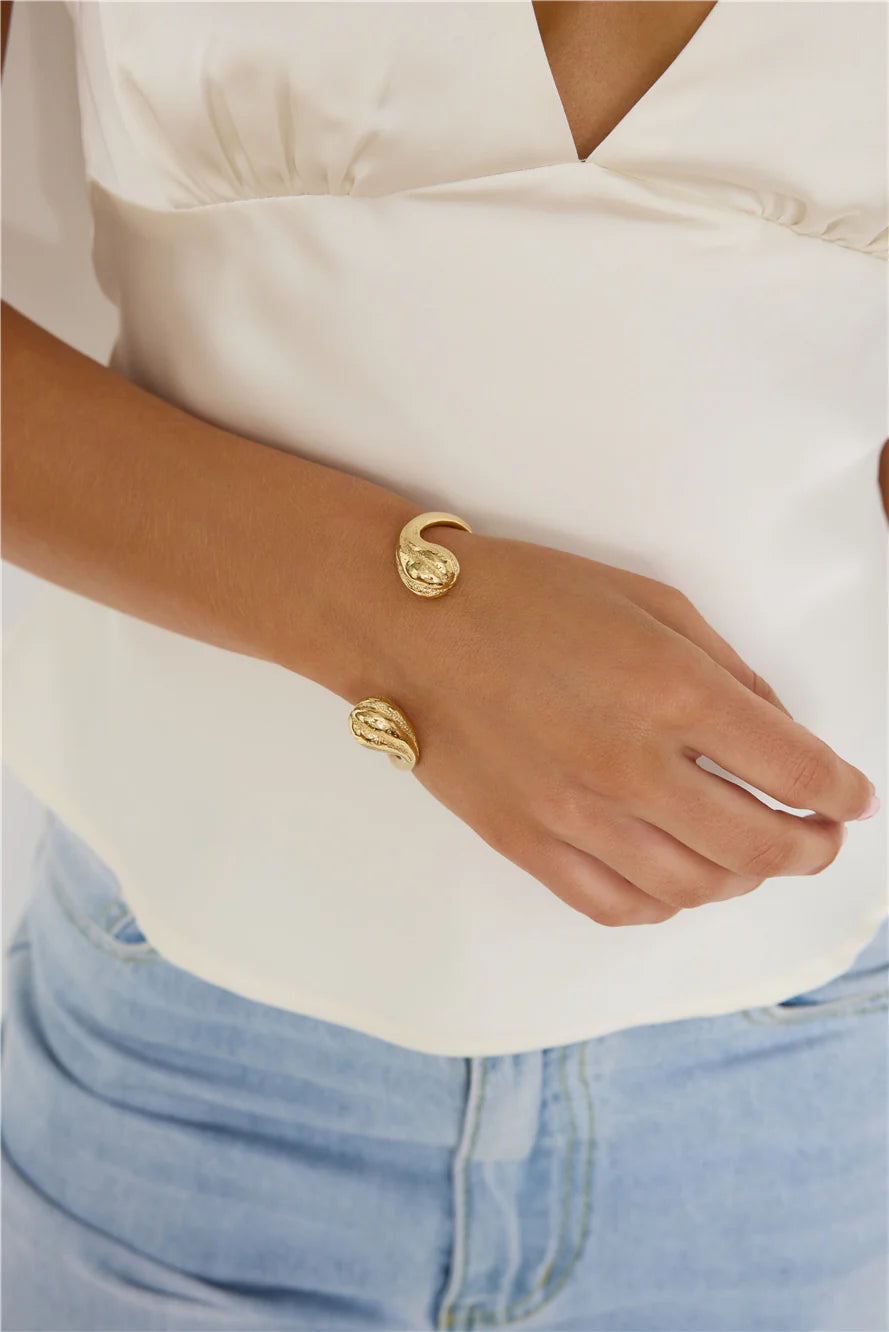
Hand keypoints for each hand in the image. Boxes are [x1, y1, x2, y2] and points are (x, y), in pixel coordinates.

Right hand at [384, 528, 875, 925]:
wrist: (406, 626)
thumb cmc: (524, 597)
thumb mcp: (646, 599)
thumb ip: (724, 669)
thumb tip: (775, 730)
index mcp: (672, 689)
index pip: (795, 768)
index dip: (842, 791)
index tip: (853, 798)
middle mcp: (633, 765)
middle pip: (762, 844)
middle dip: (812, 847)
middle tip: (822, 838)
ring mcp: (578, 817)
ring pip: (697, 886)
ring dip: (746, 879)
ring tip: (756, 859)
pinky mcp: (530, 847)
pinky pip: (620, 906)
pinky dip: (669, 904)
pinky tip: (682, 881)